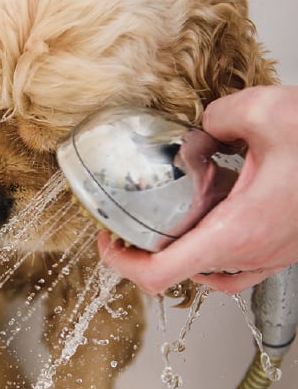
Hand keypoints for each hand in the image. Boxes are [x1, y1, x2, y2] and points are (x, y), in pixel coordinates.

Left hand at [98, 86, 297, 293]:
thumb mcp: (265, 112)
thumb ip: (217, 116)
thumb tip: (204, 126)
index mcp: (237, 232)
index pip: (160, 276)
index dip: (121, 265)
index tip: (107, 243)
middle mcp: (251, 254)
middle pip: (177, 275)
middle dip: (145, 251)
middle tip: (128, 224)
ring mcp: (269, 257)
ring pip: (207, 274)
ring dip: (178, 252)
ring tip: (163, 221)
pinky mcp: (281, 250)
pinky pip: (234, 265)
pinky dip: (209, 249)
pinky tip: (210, 216)